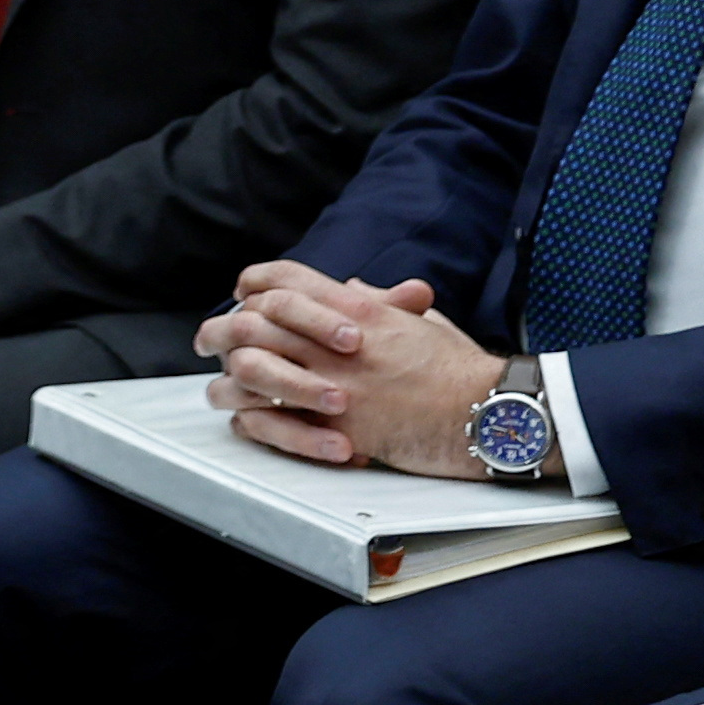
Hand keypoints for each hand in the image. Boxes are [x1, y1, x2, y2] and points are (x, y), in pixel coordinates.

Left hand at [202, 265, 501, 474]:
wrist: (494, 414)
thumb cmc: (465, 371)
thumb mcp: (421, 323)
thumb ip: (379, 302)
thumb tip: (349, 284)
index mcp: (359, 309)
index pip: (286, 279)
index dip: (256, 282)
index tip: (242, 293)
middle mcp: (339, 341)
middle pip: (255, 320)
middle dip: (224, 329)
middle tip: (210, 339)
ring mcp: (335, 383)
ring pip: (251, 368)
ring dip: (230, 374)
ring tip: (222, 380)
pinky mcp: (338, 425)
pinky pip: (271, 417)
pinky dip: (251, 417)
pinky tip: (245, 416)